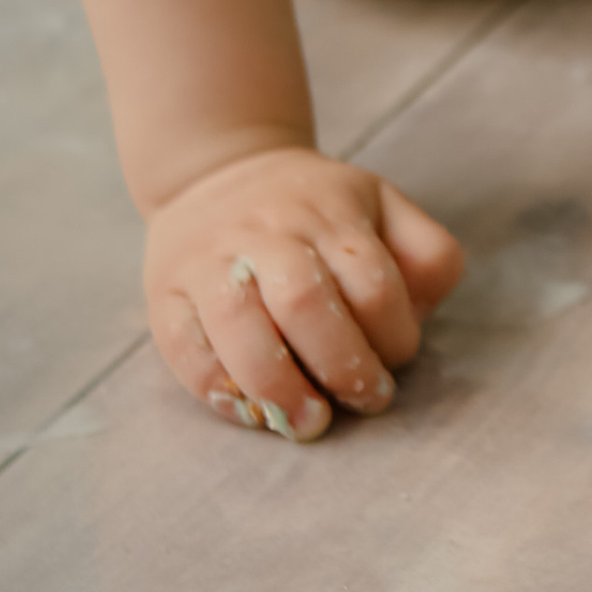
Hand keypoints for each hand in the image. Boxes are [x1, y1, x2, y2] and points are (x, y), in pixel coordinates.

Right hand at [142, 146, 465, 440]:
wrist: (216, 171)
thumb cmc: (316, 208)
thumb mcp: (383, 204)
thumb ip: (425, 251)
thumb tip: (421, 312)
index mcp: (330, 214)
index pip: (372, 282)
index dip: (392, 336)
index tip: (393, 364)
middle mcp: (268, 232)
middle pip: (305, 302)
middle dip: (341, 365)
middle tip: (361, 400)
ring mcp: (210, 260)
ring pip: (238, 323)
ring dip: (277, 385)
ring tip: (306, 421)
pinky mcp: (166, 291)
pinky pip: (182, 345)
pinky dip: (215, 387)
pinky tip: (248, 410)